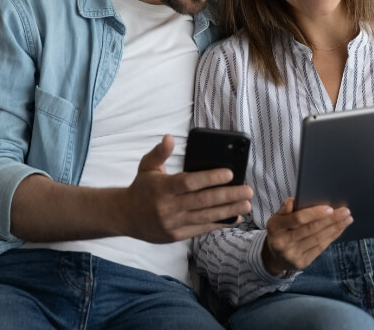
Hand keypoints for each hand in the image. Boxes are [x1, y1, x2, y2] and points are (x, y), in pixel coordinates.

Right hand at [123, 135, 252, 242]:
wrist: (126, 217)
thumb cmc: (141, 188)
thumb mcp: (147, 166)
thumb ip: (160, 152)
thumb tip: (170, 138)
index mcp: (162, 188)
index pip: (189, 182)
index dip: (210, 178)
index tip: (230, 173)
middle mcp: (168, 207)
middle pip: (203, 201)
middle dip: (228, 196)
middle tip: (248, 190)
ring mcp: (173, 223)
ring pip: (205, 217)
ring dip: (229, 211)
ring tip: (247, 205)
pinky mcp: (177, 235)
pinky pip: (201, 229)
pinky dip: (219, 224)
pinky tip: (234, 218)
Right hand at [261, 198, 351, 276]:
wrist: (275, 256)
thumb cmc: (280, 230)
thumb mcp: (277, 218)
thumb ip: (285, 209)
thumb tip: (295, 200)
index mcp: (275, 227)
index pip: (297, 219)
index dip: (314, 214)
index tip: (330, 208)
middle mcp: (282, 242)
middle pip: (311, 229)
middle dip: (330, 219)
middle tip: (345, 211)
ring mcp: (291, 254)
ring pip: (318, 239)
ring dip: (335, 228)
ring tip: (347, 219)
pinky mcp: (301, 263)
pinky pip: (320, 248)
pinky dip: (332, 237)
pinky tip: (340, 229)